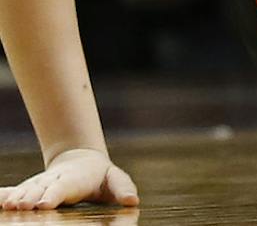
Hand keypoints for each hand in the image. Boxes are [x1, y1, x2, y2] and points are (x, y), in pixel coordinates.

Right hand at [1, 148, 138, 209]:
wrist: (82, 160)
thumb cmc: (101, 177)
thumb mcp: (115, 180)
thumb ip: (123, 189)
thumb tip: (133, 201)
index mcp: (73, 179)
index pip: (62, 188)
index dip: (53, 195)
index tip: (44, 204)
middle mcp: (52, 180)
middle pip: (40, 189)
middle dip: (30, 197)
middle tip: (21, 206)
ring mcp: (39, 184)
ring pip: (25, 190)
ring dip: (15, 198)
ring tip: (7, 206)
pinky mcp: (29, 189)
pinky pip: (13, 191)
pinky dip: (2, 195)